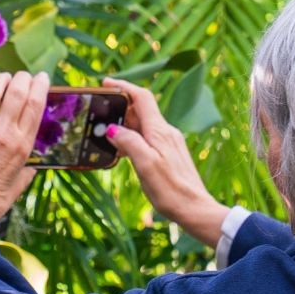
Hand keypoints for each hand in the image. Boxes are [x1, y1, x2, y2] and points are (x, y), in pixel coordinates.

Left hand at [0, 72, 51, 231]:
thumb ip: (26, 172)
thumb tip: (32, 168)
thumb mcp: (17, 185)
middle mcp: (4, 135)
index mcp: (22, 146)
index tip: (41, 77)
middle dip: (21, 77)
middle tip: (19, 76)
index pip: (36, 105)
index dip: (40, 85)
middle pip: (18, 92)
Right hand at [100, 78, 231, 246]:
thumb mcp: (145, 165)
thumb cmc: (171, 190)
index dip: (124, 87)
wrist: (195, 210)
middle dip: (120, 109)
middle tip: (99, 115)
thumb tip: (112, 128)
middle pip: (141, 110)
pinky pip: (147, 139)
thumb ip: (129, 142)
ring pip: (143, 126)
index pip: (142, 98)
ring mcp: (169, 144)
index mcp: (160, 131)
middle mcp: (166, 133)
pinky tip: (122, 152)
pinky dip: (132, 139)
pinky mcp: (169, 155)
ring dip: (124, 126)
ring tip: (105, 136)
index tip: (106, 83)